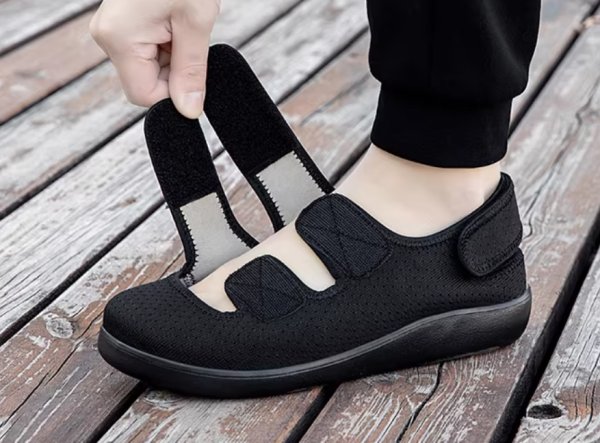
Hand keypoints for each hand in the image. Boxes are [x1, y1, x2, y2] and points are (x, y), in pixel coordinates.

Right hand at [90, 0, 220, 117]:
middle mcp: (107, 35)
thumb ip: (191, 71)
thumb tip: (190, 110)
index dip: (173, 94)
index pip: (144, 96)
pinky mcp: (122, 22)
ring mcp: (113, 28)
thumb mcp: (195, 22)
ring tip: (183, 22)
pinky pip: (147, 49)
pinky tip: (176, 20)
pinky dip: (168, 43)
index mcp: (119, 38)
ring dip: (173, 55)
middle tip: (190, 37)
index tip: (194, 75)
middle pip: (146, 82)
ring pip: (149, 67)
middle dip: (174, 71)